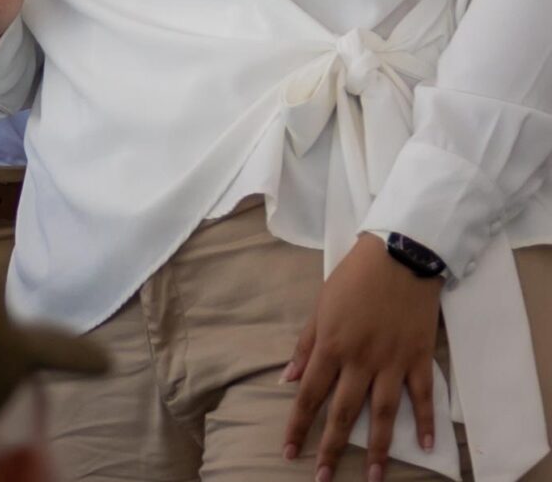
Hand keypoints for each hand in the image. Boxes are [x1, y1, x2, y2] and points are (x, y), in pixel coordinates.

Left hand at [285, 235, 443, 481]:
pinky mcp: (419, 357)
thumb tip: (288, 380)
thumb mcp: (320, 308)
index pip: (310, 395)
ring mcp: (392, 361)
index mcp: (330, 346)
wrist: (398, 256)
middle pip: (344, 411)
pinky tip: (427, 446)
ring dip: (379, 448)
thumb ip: (306, 347)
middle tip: (323, 477)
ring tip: (373, 477)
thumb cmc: (352, 279)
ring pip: (383, 412)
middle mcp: (360, 360)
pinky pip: (423, 395)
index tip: (290, 452)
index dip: (298, 425)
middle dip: (332, 447)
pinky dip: (426, 421)